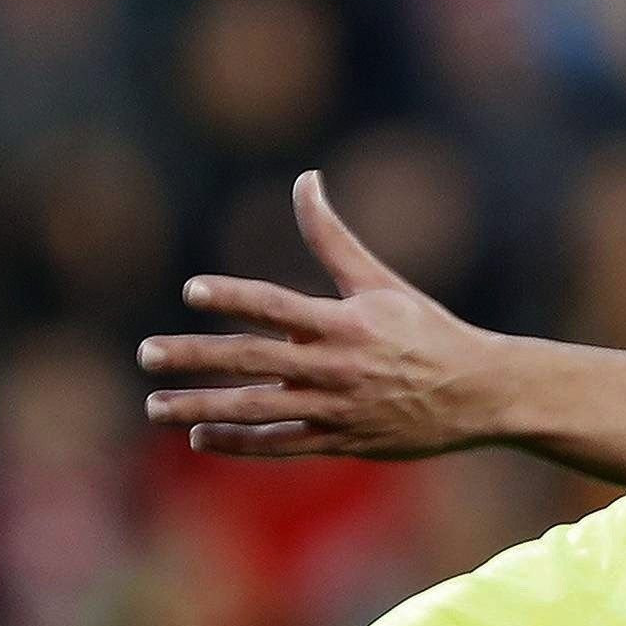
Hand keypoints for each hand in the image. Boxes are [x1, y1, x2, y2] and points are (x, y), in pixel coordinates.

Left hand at [141, 171, 501, 457]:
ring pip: (256, 410)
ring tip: (154, 406)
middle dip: (193, 357)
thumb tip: (306, 179)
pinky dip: (239, 443)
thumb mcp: (379, 281)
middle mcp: (334, 366)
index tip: (191, 291)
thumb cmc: (427, 331)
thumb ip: (331, 237)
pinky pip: (281, 445)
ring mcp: (336, 408)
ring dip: (200, 407)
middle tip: (145, 354)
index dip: (233, 296)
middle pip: (251, 360)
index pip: (277, 306)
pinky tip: (200, 435)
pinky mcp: (342, 441)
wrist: (479, 394)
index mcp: (344, 322)